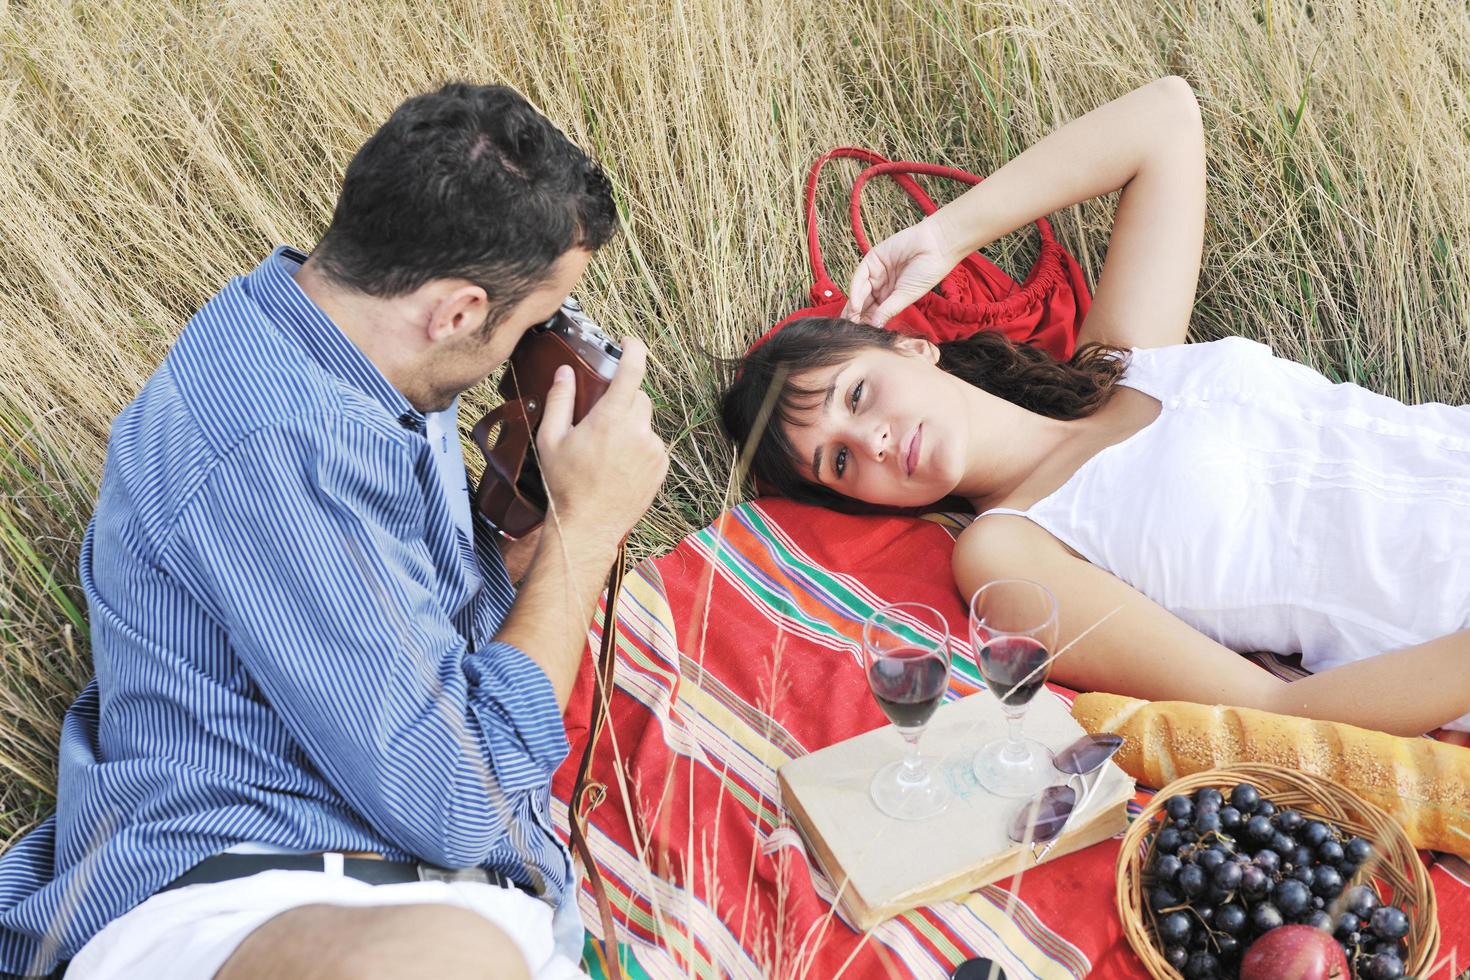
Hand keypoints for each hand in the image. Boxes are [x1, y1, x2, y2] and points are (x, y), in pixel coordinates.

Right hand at [535, 336, 668, 547]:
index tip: (628, 342)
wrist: (589, 525)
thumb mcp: (551, 439)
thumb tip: (564, 372)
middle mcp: (638, 430)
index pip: (633, 370)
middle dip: (622, 399)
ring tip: (606, 449)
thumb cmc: (565, 484)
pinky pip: (652, 443)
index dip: (633, 349)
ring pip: (645, 421)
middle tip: (600, 418)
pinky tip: (619, 464)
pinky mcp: (661, 466)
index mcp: (611, 418)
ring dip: (629, 425)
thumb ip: (560, 400)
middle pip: (638, 396)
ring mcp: (653, 449)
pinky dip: (639, 445)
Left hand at [842, 218, 958, 327]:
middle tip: (849, 330)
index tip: (859, 336)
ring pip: (860, 291)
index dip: (867, 322)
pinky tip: (855, 305)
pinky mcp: (873, 258)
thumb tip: (875, 327)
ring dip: (854, 306)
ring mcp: (877, 271)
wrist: (936, 246)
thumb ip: (889, 310)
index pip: (875, 311)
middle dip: (856, 315)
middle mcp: (882, 284)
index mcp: (892, 296)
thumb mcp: (906, 296)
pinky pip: (860, 276)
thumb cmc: (928, 272)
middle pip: (864, 302)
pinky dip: (856, 291)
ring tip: (850, 320)